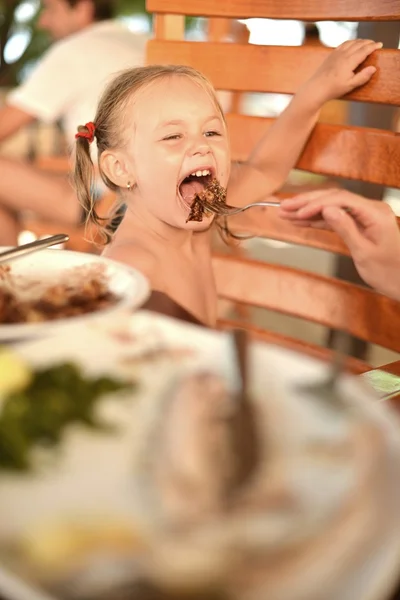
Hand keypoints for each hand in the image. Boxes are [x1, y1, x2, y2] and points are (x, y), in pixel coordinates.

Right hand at [279, 189, 399, 300]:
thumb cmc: (389, 272)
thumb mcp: (364, 253)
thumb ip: (345, 229)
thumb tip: (327, 209)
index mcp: (375, 213)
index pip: (340, 200)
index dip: (316, 204)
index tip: (298, 212)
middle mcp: (371, 210)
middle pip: (334, 199)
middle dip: (307, 203)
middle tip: (283, 206)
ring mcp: (365, 216)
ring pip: (332, 207)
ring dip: (308, 211)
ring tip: (285, 213)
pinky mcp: (360, 224)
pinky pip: (336, 218)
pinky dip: (318, 220)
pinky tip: (301, 221)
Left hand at [303, 39, 381, 105]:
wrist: (316, 88)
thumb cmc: (334, 88)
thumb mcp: (350, 85)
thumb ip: (363, 77)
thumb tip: (373, 68)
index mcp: (349, 61)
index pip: (364, 50)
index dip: (373, 46)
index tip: (380, 45)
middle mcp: (343, 54)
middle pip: (359, 44)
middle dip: (368, 42)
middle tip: (375, 43)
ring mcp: (336, 53)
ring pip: (351, 42)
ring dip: (360, 41)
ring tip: (365, 43)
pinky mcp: (331, 55)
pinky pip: (343, 44)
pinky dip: (350, 42)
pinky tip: (352, 44)